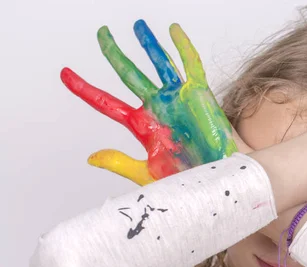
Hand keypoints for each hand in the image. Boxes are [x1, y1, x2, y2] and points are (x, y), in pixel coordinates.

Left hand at [61, 20, 249, 185]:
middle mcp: (158, 108)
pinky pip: (190, 66)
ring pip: (159, 64)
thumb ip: (119, 162)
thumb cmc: (189, 181)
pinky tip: (173, 30)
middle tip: (101, 34)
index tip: (66, 74)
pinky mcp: (200, 95)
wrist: (220, 181)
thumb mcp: (147, 174)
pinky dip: (183, 47)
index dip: (85, 88)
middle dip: (114, 53)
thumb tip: (91, 157)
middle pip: (129, 75)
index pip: (106, 102)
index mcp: (142, 126)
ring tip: (137, 26)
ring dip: (148, 44)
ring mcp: (178, 99)